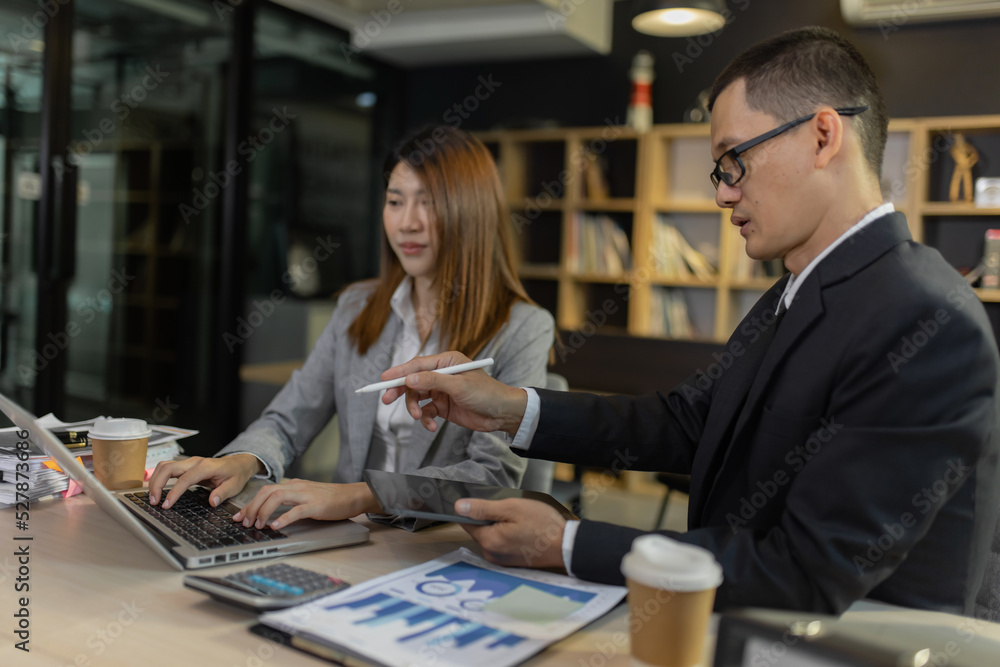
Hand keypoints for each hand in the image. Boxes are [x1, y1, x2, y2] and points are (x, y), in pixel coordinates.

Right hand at [148, 454, 262, 508]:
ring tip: (153, 498)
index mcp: (206, 467)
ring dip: (155, 480)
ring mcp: (189, 462)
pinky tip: (157, 490)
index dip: (173, 492)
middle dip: (157, 484)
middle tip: (154, 502)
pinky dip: (159, 478)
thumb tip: (212, 502)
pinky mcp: (186, 466)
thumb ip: (223, 493)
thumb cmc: (236, 474)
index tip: (166, 505)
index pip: (185, 479)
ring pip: (165, 466)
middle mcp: (195, 462)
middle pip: (168, 468)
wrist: (238, 463)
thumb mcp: (235, 485)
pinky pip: (168, 469)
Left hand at [232, 481, 380, 529]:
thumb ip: (291, 501)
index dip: (250, 504)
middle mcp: (298, 487)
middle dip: (252, 507)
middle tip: (245, 522)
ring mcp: (307, 495)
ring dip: (264, 511)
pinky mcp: (317, 505)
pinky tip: (276, 526)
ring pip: (278, 497)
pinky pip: (297, 510)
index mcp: (294, 485)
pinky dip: (284, 518)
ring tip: (258, 525)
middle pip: (267, 492)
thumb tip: (271, 513)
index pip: (266, 491)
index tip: (239, 516)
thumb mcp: (307, 496)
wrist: (353, 496)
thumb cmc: (332, 499)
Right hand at [380, 352, 527, 435]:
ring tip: (419, 417)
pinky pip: (426, 412)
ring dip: (414, 408)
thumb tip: (409, 378)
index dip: (399, 372)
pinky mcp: (443, 407)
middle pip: (413, 380)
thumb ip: (433, 380)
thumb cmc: (486, 393)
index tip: (383, 380)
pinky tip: (431, 426)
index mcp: (447, 361)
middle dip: (400, 391)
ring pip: (417, 397)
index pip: (417, 364)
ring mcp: (441, 391)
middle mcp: (442, 374)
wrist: (502, 414)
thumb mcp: (459, 385)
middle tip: (386, 400)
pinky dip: (425, 419)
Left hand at [455, 498, 566, 568]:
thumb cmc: (542, 525)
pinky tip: (522, 531)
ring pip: (490, 536)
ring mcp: (501, 560)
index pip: (466, 522)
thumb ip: (483, 508)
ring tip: (519, 522)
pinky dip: (507, 536)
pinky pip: (501, 544)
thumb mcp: (511, 508)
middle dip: (489, 518)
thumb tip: (458, 507)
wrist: (566, 546)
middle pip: (479, 530)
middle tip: (510, 511)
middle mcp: (491, 555)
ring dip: (499, 526)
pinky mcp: (510, 562)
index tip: (490, 503)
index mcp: (488, 541)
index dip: (474, 509)